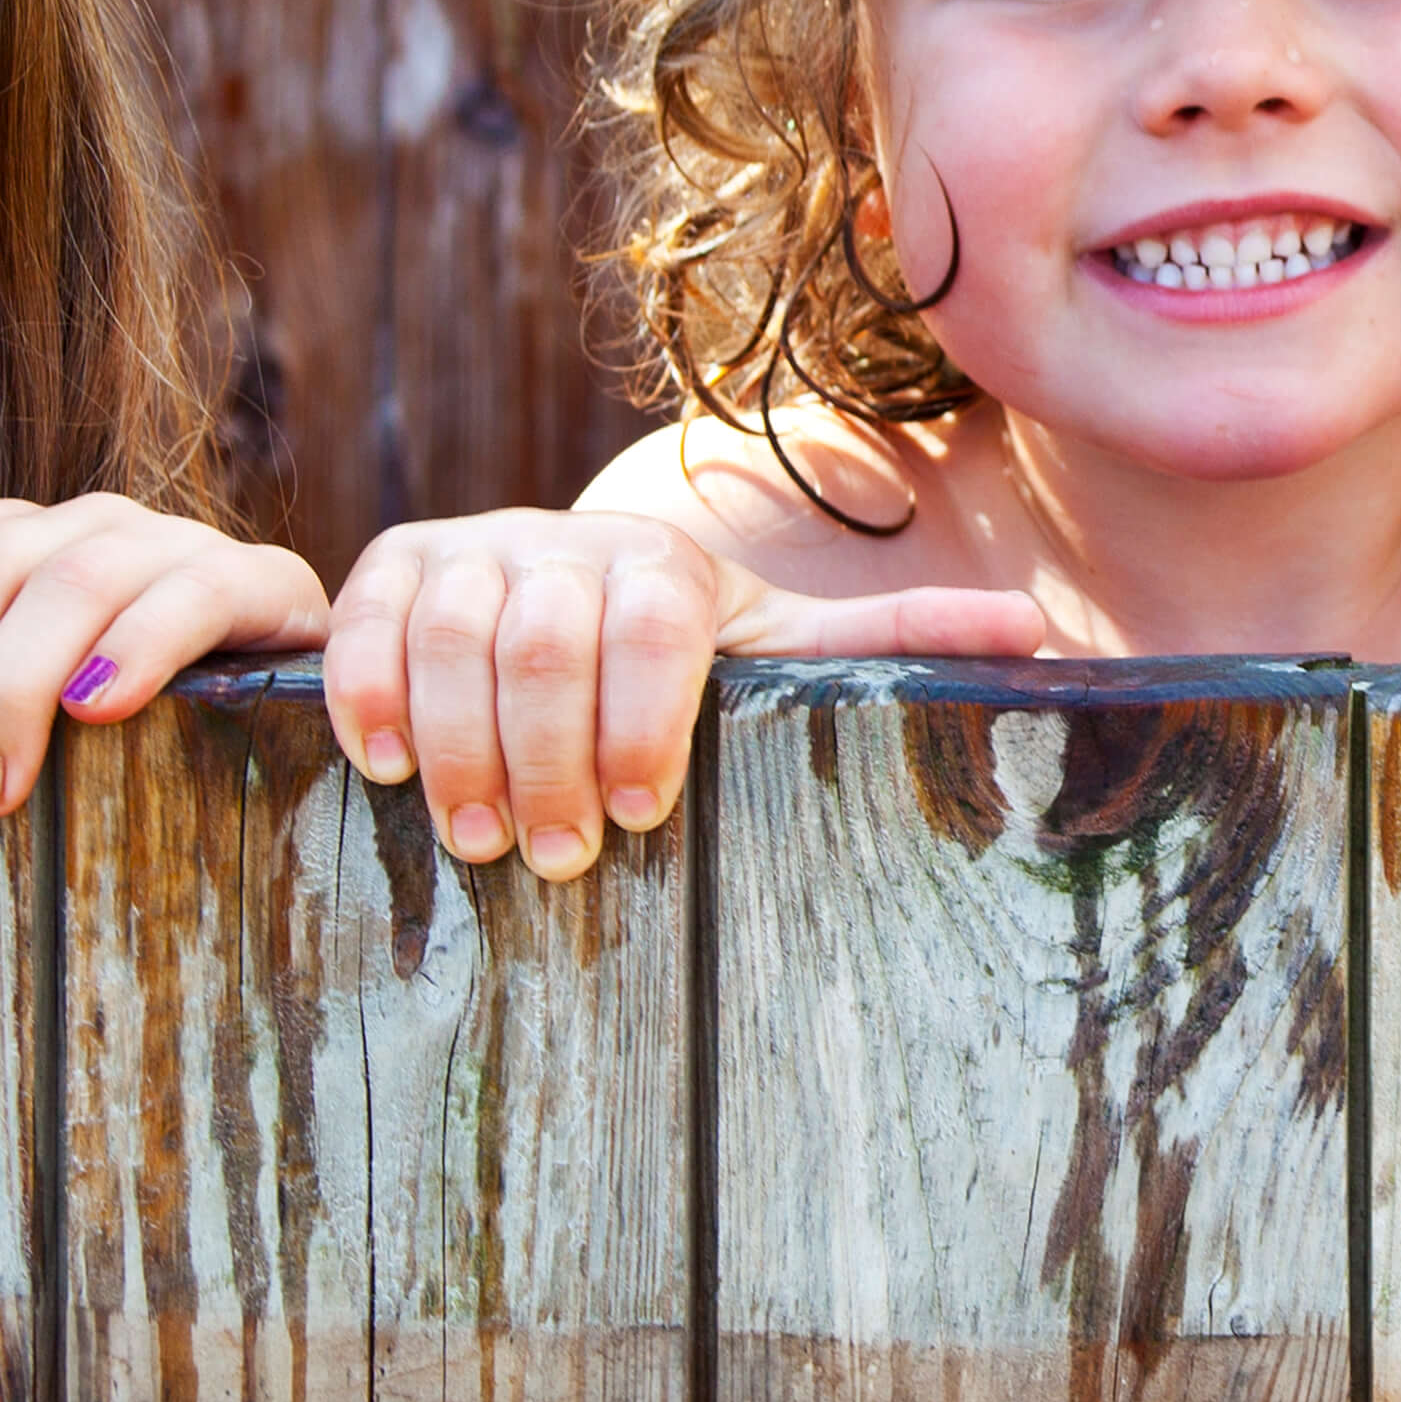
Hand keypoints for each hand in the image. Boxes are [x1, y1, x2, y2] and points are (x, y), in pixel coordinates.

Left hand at [0, 495, 332, 824]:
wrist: (296, 715)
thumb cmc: (129, 744)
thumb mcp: (19, 718)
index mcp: (7, 545)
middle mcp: (79, 526)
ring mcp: (168, 544)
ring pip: (67, 583)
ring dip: (13, 690)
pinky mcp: (257, 579)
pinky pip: (188, 595)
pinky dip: (136, 648)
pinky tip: (99, 708)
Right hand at [317, 510, 1049, 876]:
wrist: (573, 596)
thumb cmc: (695, 662)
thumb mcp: (790, 652)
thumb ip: (895, 637)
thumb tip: (1036, 635)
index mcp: (667, 563)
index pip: (654, 623)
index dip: (639, 719)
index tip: (634, 817)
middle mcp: (566, 541)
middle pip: (545, 638)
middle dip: (546, 756)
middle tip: (550, 860)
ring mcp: (474, 548)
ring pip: (451, 632)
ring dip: (458, 742)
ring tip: (476, 838)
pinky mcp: (394, 569)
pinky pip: (365, 619)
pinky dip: (365, 690)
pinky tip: (383, 769)